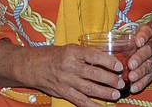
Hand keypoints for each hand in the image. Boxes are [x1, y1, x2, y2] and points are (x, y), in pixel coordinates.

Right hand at [0, 40, 123, 106]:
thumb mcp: (68, 49)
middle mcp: (69, 66)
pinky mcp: (62, 92)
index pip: (94, 56)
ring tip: (116, 95)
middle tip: (121, 82)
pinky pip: (80, 100)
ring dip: (104, 93)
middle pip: (94, 74)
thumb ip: (84, 55)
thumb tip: (105, 60)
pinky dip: (92, 106)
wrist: (31, 66)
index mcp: (72, 51)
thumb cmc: (52, 55)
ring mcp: (65, 80)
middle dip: (110, 79)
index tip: (119, 66)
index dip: (108, 61)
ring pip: (89, 88)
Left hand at [126, 24, 151, 92]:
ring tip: (132, 77)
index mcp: (149, 33)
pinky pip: (150, 77)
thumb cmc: (140, 38)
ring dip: (140, 72)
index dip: (143, 37)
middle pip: (148, 51)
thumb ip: (123, 38)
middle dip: (140, 58)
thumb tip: (104, 46)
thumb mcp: (134, 33)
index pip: (147, 32)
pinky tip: (134, 87)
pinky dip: (142, 83)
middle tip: (131, 65)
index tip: (138, 42)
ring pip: (150, 65)